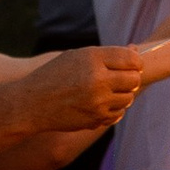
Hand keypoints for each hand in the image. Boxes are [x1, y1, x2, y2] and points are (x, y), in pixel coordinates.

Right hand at [22, 43, 143, 132]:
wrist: (32, 104)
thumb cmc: (54, 75)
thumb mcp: (76, 57)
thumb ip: (106, 54)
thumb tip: (137, 50)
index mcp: (93, 58)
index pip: (132, 60)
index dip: (135, 62)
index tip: (131, 65)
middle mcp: (97, 79)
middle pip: (134, 79)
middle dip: (131, 78)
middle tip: (121, 79)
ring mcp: (97, 101)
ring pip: (128, 98)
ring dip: (122, 94)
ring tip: (108, 91)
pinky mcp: (96, 118)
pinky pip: (118, 113)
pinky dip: (114, 109)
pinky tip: (101, 103)